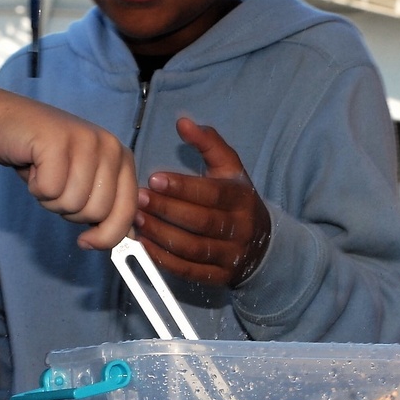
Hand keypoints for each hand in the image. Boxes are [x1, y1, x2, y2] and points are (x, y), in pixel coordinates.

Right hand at [0, 92, 138, 250]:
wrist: (4, 121)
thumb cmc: (44, 156)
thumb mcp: (84, 182)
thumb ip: (108, 206)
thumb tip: (129, 238)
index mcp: (122, 158)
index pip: (128, 210)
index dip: (107, 235)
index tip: (87, 241)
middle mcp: (110, 147)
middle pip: (97, 212)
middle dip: (70, 211)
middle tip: (57, 186)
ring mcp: (85, 141)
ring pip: (72, 203)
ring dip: (50, 199)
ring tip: (45, 174)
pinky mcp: (57, 141)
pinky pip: (50, 190)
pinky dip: (35, 187)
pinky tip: (34, 166)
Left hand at [134, 117, 270, 286]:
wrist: (261, 244)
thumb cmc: (235, 200)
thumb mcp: (230, 168)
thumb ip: (208, 143)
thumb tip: (183, 122)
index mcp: (241, 198)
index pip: (212, 193)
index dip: (182, 187)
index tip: (154, 179)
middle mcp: (239, 228)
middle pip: (202, 222)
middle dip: (167, 211)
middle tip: (140, 200)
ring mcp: (230, 255)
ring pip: (194, 248)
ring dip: (162, 236)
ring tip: (137, 222)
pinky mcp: (220, 276)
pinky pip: (190, 271)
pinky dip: (165, 260)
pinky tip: (145, 246)